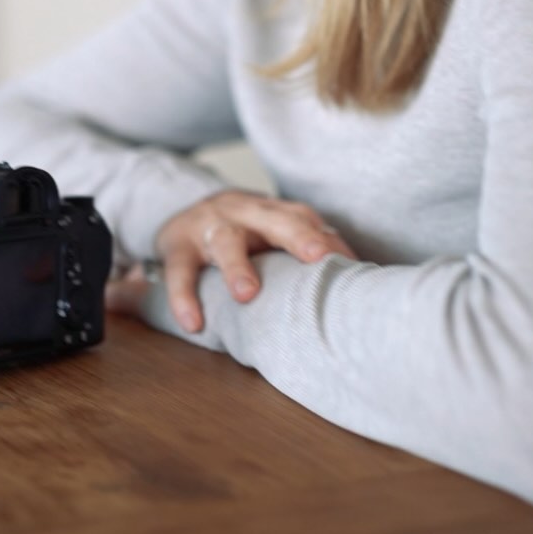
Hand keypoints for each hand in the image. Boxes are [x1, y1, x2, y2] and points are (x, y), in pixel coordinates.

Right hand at [106, 190, 355, 332]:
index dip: (328, 239)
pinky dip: (184, 296)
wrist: (179, 216)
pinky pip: (180, 271)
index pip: (305, 219)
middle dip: (297, 236)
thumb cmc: (241, 234)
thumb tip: (356, 283)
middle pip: (274, 219)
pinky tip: (193, 322)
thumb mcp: (270, 235)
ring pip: (225, 241)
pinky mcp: (176, 245)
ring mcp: (208, 226)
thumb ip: (304, 252)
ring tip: (247, 293)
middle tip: (318, 257)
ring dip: (237, 266)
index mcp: (272, 211)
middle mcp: (244, 212)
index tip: (353, 265)